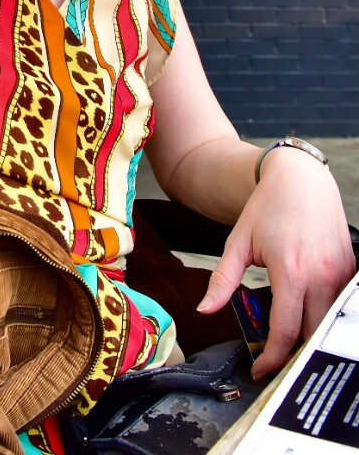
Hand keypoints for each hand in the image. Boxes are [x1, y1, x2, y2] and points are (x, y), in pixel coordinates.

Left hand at [197, 147, 354, 379]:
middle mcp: (321, 276)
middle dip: (294, 354)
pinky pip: (341, 305)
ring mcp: (340, 274)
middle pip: (312, 333)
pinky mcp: (350, 269)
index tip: (260, 370)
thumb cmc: (267, 207)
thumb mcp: (238, 242)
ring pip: (330, 322)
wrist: (300, 179)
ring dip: (311, 335)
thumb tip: (205, 310)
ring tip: (289, 343)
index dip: (272, 358)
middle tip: (274, 362)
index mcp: (291, 271)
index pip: (286, 330)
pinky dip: (326, 316)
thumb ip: (222, 280)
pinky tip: (308, 317)